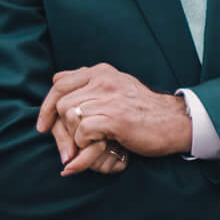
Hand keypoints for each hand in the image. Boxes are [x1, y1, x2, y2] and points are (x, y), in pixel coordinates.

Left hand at [38, 64, 193, 170]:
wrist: (175, 122)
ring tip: (85, 146)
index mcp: (101, 72)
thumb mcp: (117, 90)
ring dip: (73, 136)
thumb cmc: (144, 111)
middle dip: (58, 128)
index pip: (59, 82)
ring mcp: (109, 97)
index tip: (44, 125)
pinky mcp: (115, 118)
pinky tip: (97, 146)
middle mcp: (103, 80)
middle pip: (61, 102)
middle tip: (65, 148)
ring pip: (70, 115)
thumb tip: (59, 96)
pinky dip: (84, 143)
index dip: (47, 105)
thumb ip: (92, 88)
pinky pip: (82, 130)